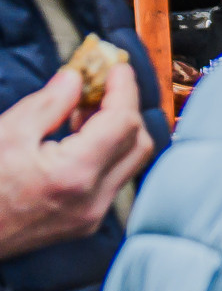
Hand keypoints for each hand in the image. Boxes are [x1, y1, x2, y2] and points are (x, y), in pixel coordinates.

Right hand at [0, 65, 153, 261]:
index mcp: (74, 174)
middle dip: (126, 108)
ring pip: (131, 163)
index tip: (116, 67)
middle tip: (101, 86)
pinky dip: (108, 153)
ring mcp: (93, 215)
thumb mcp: (6, 133)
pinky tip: (80, 138)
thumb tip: (77, 78)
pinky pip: (114, 180)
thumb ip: (48, 103)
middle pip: (139, 142)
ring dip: (119, 131)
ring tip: (85, 111)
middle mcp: (94, 199)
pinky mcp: (86, 222)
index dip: (124, 89)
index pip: (124, 122)